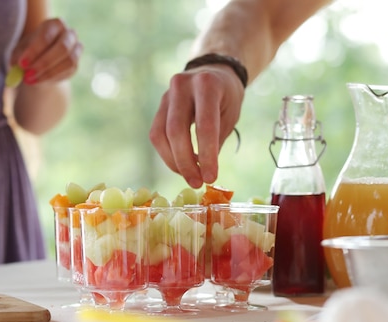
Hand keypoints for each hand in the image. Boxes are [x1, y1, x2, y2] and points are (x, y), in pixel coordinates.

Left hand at [11, 18, 81, 84]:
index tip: (22, 64)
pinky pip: (68, 72)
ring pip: (68, 62)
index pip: (47, 35)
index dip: (34, 50)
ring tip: (30, 80)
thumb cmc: (29, 51)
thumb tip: (17, 66)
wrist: (41, 61)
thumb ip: (19, 57)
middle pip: (62, 47)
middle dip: (44, 63)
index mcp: (54, 25)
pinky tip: (38, 80)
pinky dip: (52, 78)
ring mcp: (76, 49)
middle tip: (27, 75)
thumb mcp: (20, 51)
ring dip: (48, 73)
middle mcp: (69, 34)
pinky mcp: (75, 65)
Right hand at [149, 64, 244, 187]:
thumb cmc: (226, 97)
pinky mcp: (159, 106)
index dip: (206, 155)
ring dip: (174, 161)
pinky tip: (181, 163)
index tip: (210, 178)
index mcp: (207, 85)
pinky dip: (167, 154)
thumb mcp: (230, 115)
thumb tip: (203, 174)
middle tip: (197, 182)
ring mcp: (166, 95)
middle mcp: (182, 86)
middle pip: (176, 131)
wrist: (214, 72)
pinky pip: (156, 135)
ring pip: (161, 135)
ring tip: (190, 176)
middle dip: (185, 162)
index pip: (204, 125)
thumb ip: (216, 141)